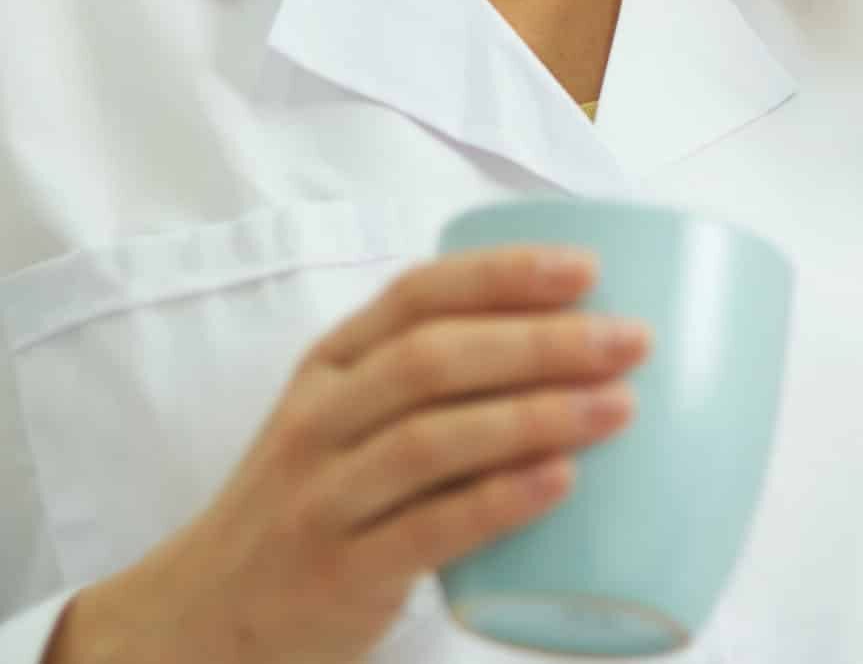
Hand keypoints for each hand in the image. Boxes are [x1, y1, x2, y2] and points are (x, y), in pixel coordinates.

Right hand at [97, 246, 649, 663]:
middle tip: (633, 341)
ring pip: (430, 440)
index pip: (416, 295)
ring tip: (620, 406)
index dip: (503, 275)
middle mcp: (320, 419)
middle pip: (432, 361)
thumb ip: (436, 376)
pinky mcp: (336, 574)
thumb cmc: (318, 496)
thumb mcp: (350, 417)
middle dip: (541, 342)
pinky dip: (497, 502)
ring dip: (534, 417)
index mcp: (333, 363)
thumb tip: (588, 332)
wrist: (208, 613)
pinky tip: (560, 482)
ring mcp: (321, 497)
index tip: (589, 269)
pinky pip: (424, 530)